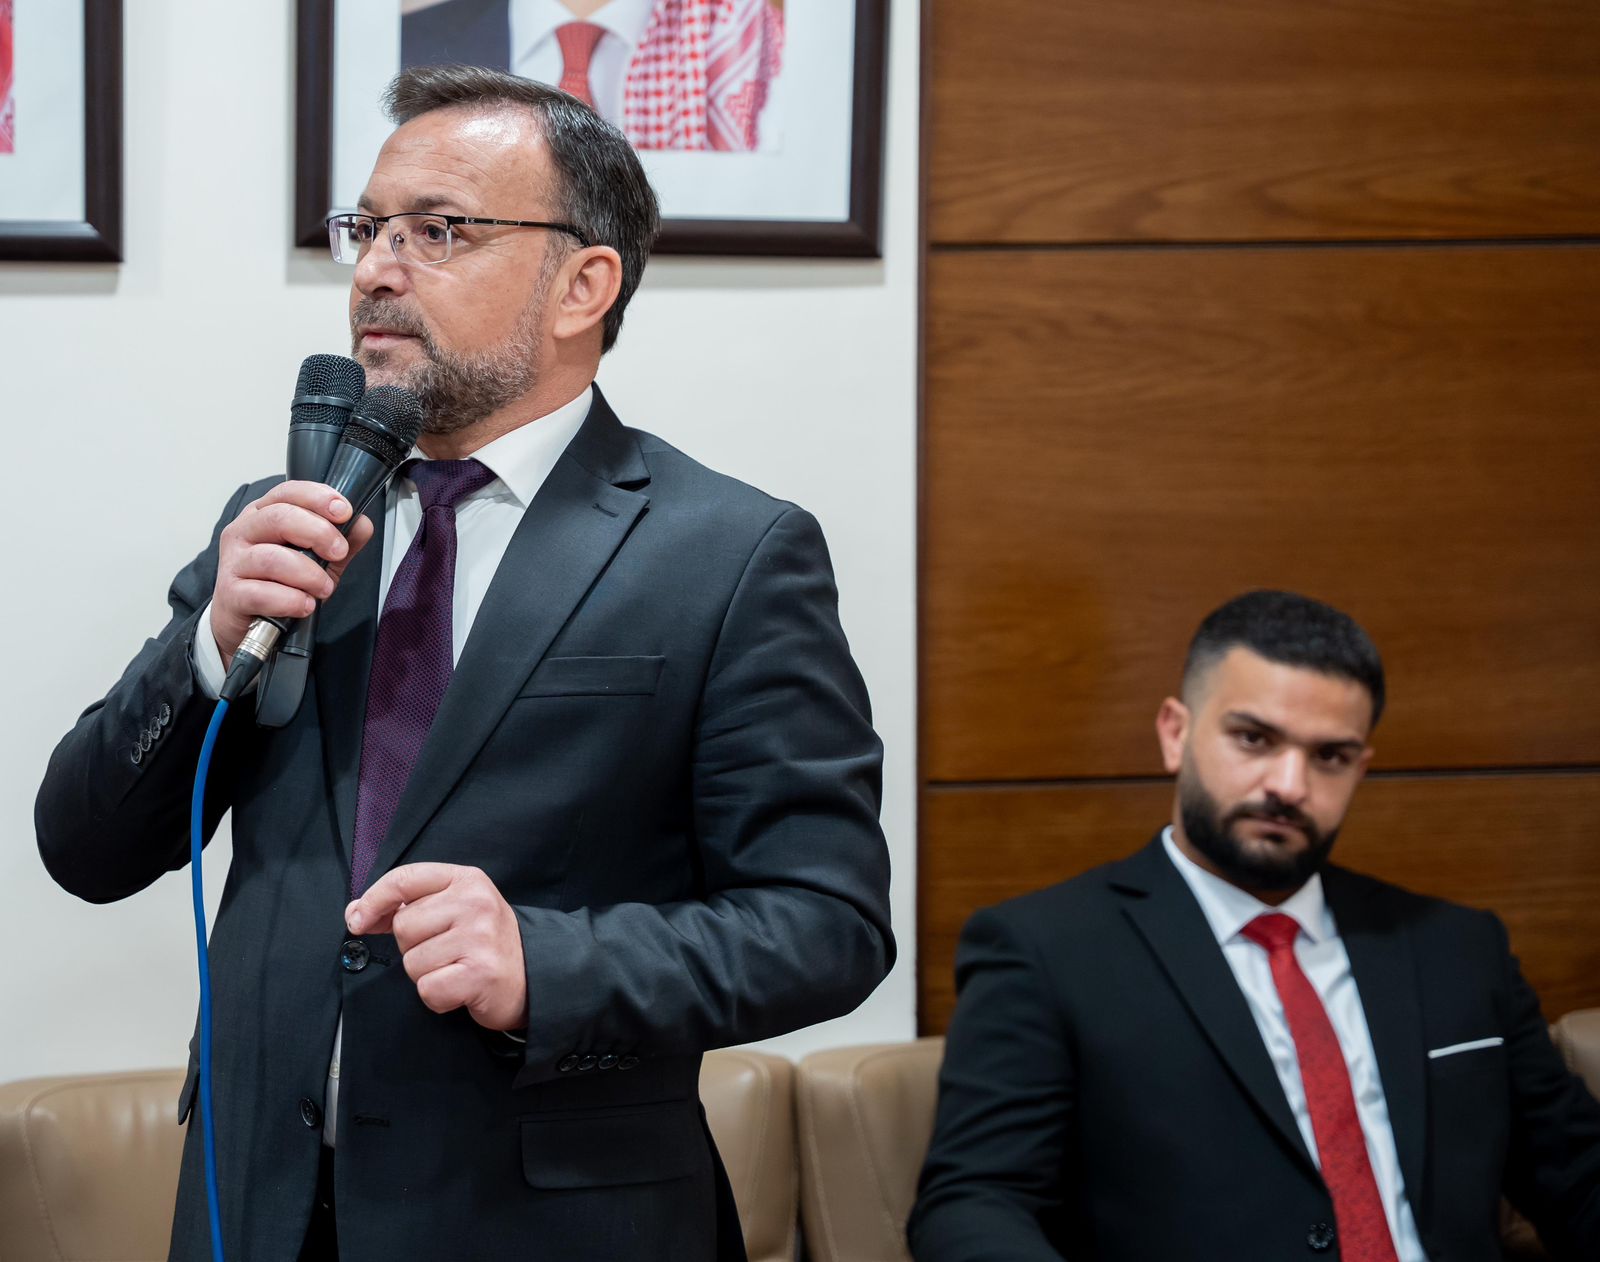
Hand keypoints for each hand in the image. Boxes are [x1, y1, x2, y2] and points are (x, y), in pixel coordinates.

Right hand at [211, 481, 374, 663]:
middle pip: (279, 518)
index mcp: (263, 514)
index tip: (344, 511)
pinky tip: (305, 605)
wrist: (247, 623)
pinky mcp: (230, 594)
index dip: (318, 497)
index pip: (288, 492)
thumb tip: (363, 524)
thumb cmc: (279, 584)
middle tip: (338, 552)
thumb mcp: (317, 559)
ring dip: (308, 574)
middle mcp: (243, 532)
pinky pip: (261, 593)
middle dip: (318, 533)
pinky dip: (290, 600)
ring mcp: (233, 562)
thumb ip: (341, 541)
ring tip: (324, 588)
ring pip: (271, 558)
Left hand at [345, 863, 528, 1032]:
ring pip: (412, 962)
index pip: (404, 879)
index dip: (373, 900)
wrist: (533, 975)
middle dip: (413, 946)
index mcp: (467, 879)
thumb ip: (408, 905)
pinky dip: (437, 997)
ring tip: (455, 968)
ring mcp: (479, 938)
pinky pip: (427, 989)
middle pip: (403, 926)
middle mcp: (475, 903)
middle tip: (444, 949)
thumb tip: (356, 913)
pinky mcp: (480, 974)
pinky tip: (459, 988)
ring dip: (426, 974)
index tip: (357, 920)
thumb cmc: (484, 941)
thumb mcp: (454, 907)